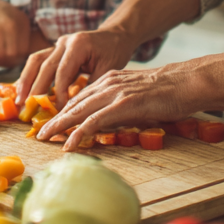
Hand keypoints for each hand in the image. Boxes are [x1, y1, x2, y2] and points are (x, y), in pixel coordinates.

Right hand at [15, 28, 137, 109]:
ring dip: (25, 81)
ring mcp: (57, 44)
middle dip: (35, 89)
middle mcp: (64, 42)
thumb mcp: (108, 70)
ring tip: (19, 100)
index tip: (57, 111)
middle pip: (44, 66)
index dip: (58, 93)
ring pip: (35, 61)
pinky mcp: (55, 49)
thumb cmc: (115, 52)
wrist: (116, 35)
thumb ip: (91, 87)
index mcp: (78, 44)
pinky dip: (29, 75)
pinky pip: (38, 61)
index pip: (62, 72)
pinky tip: (22, 89)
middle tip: (27, 109)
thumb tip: (75, 109)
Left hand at [35, 63, 188, 151]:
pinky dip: (79, 133)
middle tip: (39, 134)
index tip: (51, 124)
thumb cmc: (165, 93)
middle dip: (55, 120)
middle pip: (73, 103)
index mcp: (108, 80)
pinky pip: (94, 121)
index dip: (63, 112)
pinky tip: (69, 144)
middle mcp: (107, 84)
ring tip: (44, 138)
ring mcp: (114, 93)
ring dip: (59, 126)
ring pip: (79, 111)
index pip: (79, 97)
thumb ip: (118, 105)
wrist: (185, 83)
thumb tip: (107, 121)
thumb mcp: (134, 96)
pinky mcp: (123, 105)